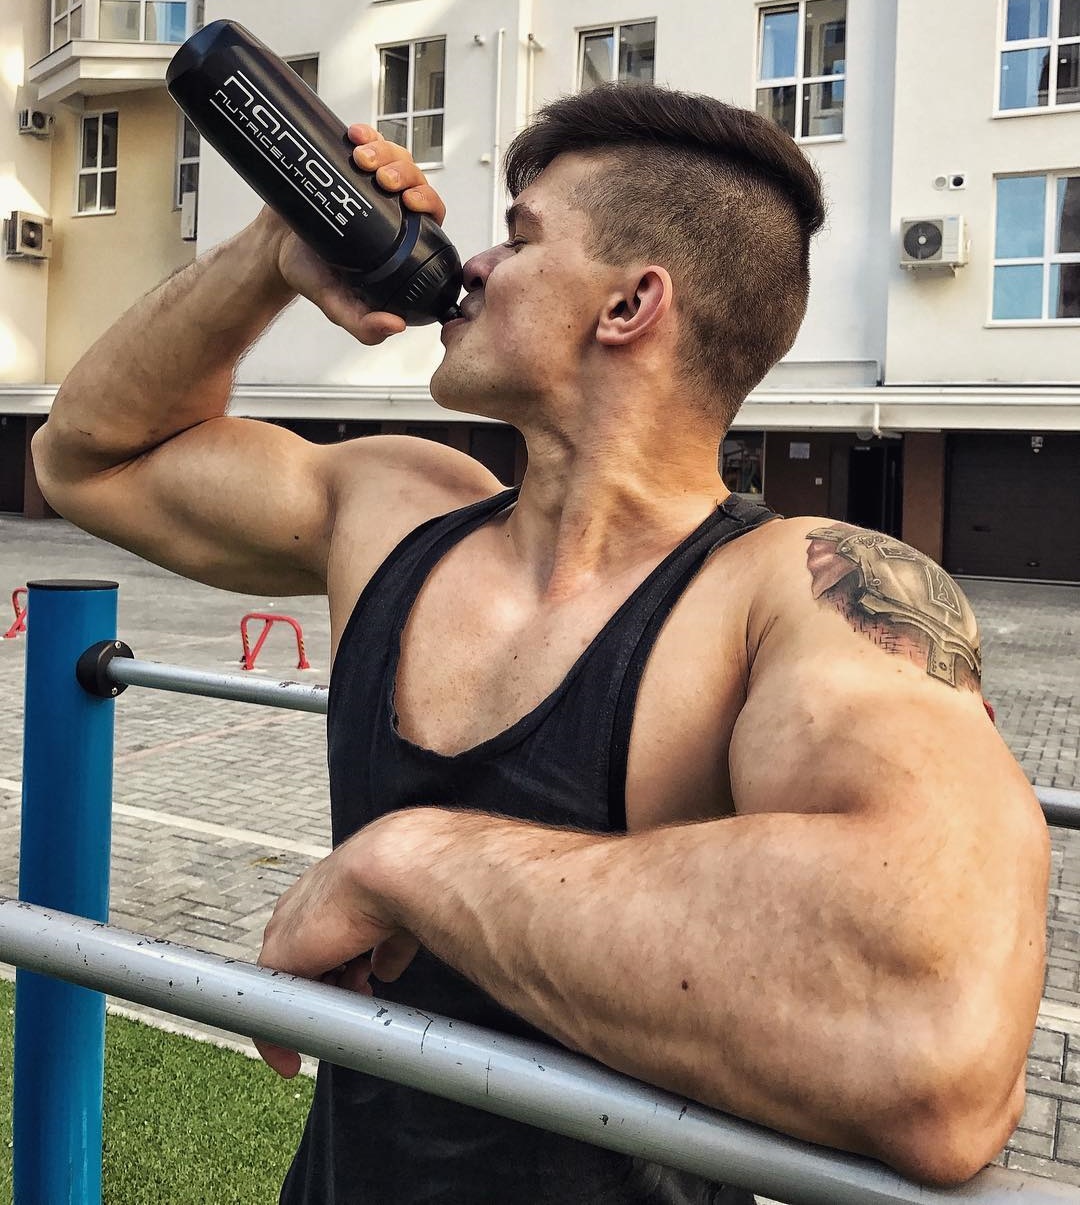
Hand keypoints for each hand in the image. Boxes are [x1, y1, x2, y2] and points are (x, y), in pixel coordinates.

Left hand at [255, 824, 419, 1077]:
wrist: (387, 871)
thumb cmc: (398, 880)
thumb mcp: (394, 920)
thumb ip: (387, 946)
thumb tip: (386, 969)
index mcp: (324, 894)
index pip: (320, 938)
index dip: (340, 964)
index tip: (359, 978)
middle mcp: (298, 912)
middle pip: (305, 965)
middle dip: (331, 988)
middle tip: (358, 1001)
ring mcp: (285, 936)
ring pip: (292, 987)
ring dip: (317, 1010)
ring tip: (344, 1021)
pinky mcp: (278, 959)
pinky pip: (270, 1010)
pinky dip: (276, 1041)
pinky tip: (291, 1061)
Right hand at [263, 124, 447, 345]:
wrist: (270, 248)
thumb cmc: (311, 275)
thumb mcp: (338, 306)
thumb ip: (364, 326)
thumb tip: (396, 326)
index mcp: (401, 240)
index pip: (430, 215)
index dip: (428, 202)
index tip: (411, 201)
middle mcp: (391, 209)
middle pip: (415, 179)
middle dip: (406, 172)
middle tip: (383, 179)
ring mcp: (370, 183)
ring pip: (395, 156)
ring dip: (385, 150)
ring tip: (361, 158)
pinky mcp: (347, 162)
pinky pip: (368, 140)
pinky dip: (366, 132)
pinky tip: (355, 133)